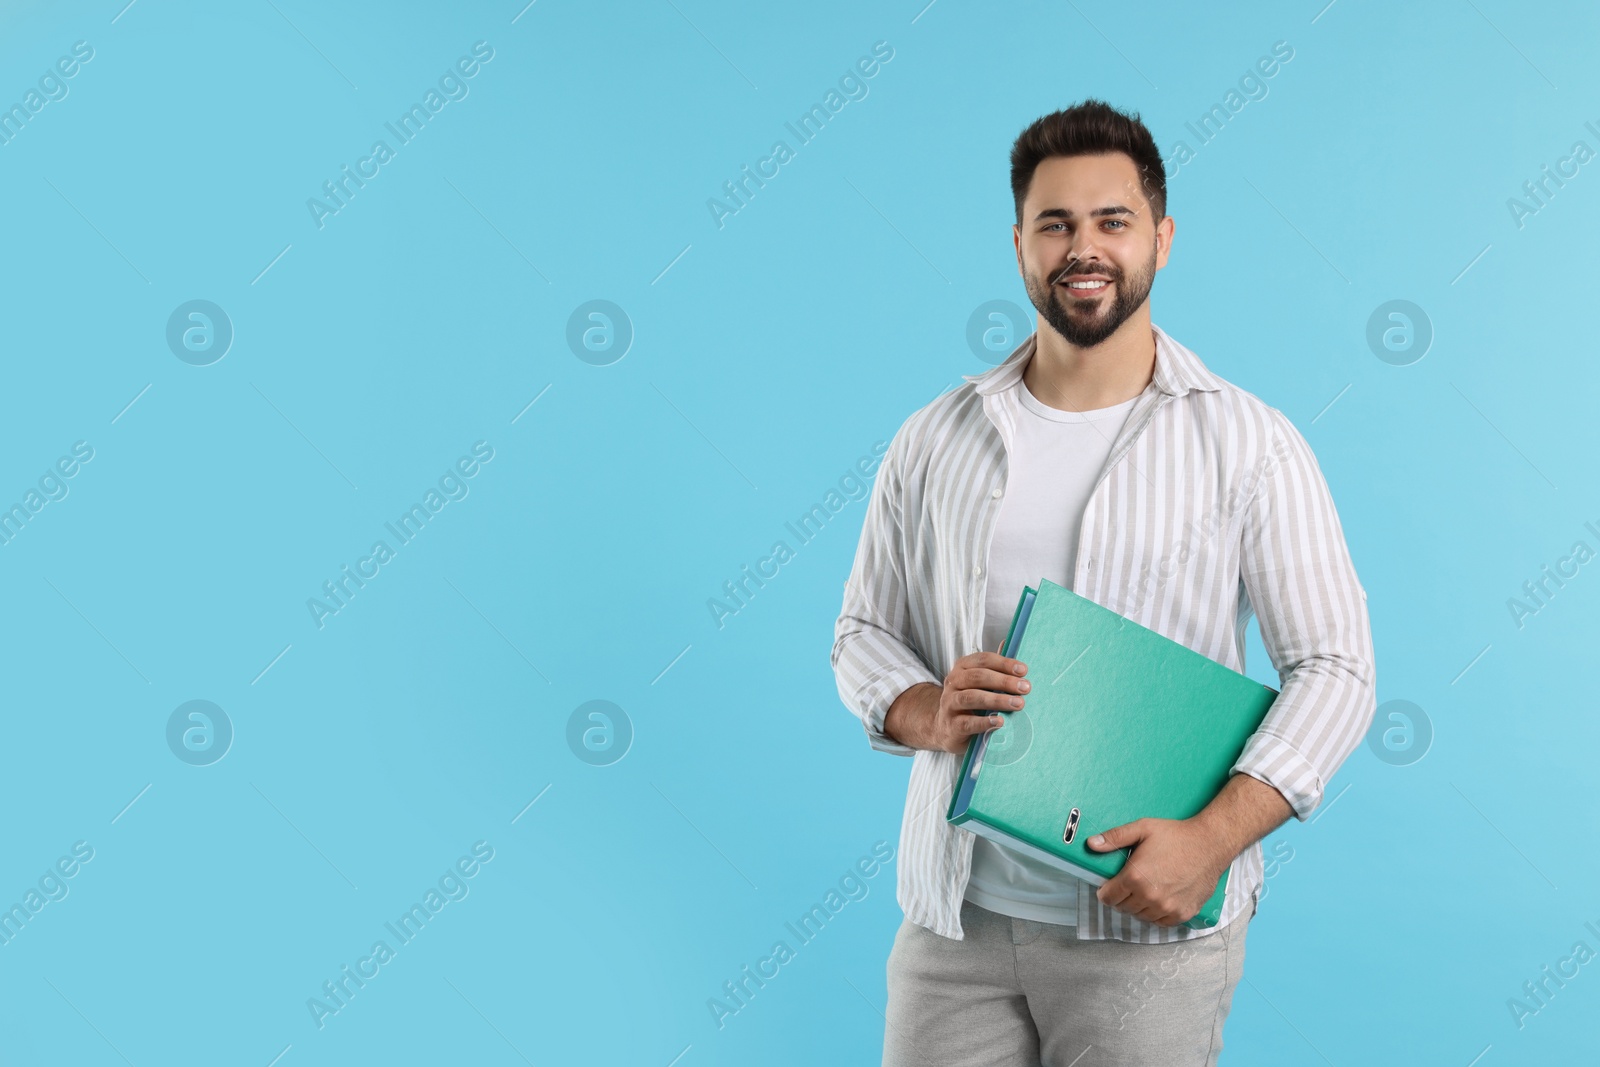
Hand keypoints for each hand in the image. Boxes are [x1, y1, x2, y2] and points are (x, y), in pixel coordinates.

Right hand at [884, 652, 1029, 754]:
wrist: (946, 728)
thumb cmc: (969, 701)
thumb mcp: (979, 682)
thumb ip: (993, 666)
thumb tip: (1008, 642)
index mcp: (962, 668)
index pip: (982, 660)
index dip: (1004, 663)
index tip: (1024, 670)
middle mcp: (953, 683)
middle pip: (977, 677)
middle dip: (1004, 681)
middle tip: (1025, 688)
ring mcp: (950, 704)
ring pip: (971, 697)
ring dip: (997, 700)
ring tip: (1019, 704)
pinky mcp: (951, 726)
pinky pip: (967, 722)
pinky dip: (984, 722)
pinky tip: (999, 722)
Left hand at [1085, 817, 1230, 925]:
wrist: (1209, 844)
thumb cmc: (1176, 835)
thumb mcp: (1142, 828)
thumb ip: (1114, 837)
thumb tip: (1091, 844)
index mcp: (1135, 877)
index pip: (1108, 897)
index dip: (1105, 891)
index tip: (1109, 886)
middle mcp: (1150, 897)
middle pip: (1123, 908)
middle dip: (1121, 897)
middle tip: (1129, 884)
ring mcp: (1167, 908)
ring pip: (1140, 916)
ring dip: (1138, 906)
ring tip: (1144, 890)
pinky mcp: (1182, 914)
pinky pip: (1160, 922)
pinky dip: (1155, 913)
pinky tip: (1158, 899)